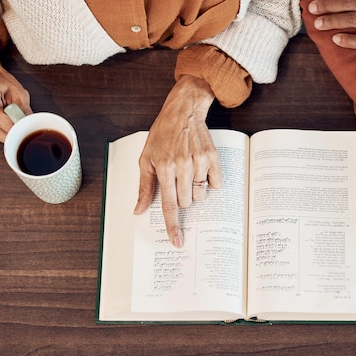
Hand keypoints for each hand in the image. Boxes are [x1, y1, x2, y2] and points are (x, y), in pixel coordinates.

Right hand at [0, 45, 31, 141]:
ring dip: (9, 130)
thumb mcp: (18, 92)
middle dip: (16, 130)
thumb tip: (31, 124)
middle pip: (4, 135)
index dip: (21, 128)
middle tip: (19, 118)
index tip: (29, 127)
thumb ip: (25, 110)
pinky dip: (1, 131)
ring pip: (0, 138)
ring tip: (7, 115)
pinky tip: (1, 120)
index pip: (7, 126)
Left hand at [134, 75, 222, 247]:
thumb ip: (144, 187)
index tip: (177, 242)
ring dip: (195, 190)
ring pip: (200, 195)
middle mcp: (182, 166)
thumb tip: (139, 211)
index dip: (173, 226)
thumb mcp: (146, 159)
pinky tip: (202, 169)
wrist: (183, 112)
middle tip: (177, 180)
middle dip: (181, 198)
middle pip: (186, 202)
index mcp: (163, 168)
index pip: (169, 205)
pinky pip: (216, 184)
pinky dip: (210, 182)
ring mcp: (199, 161)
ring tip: (189, 172)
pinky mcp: (213, 157)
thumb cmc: (162, 136)